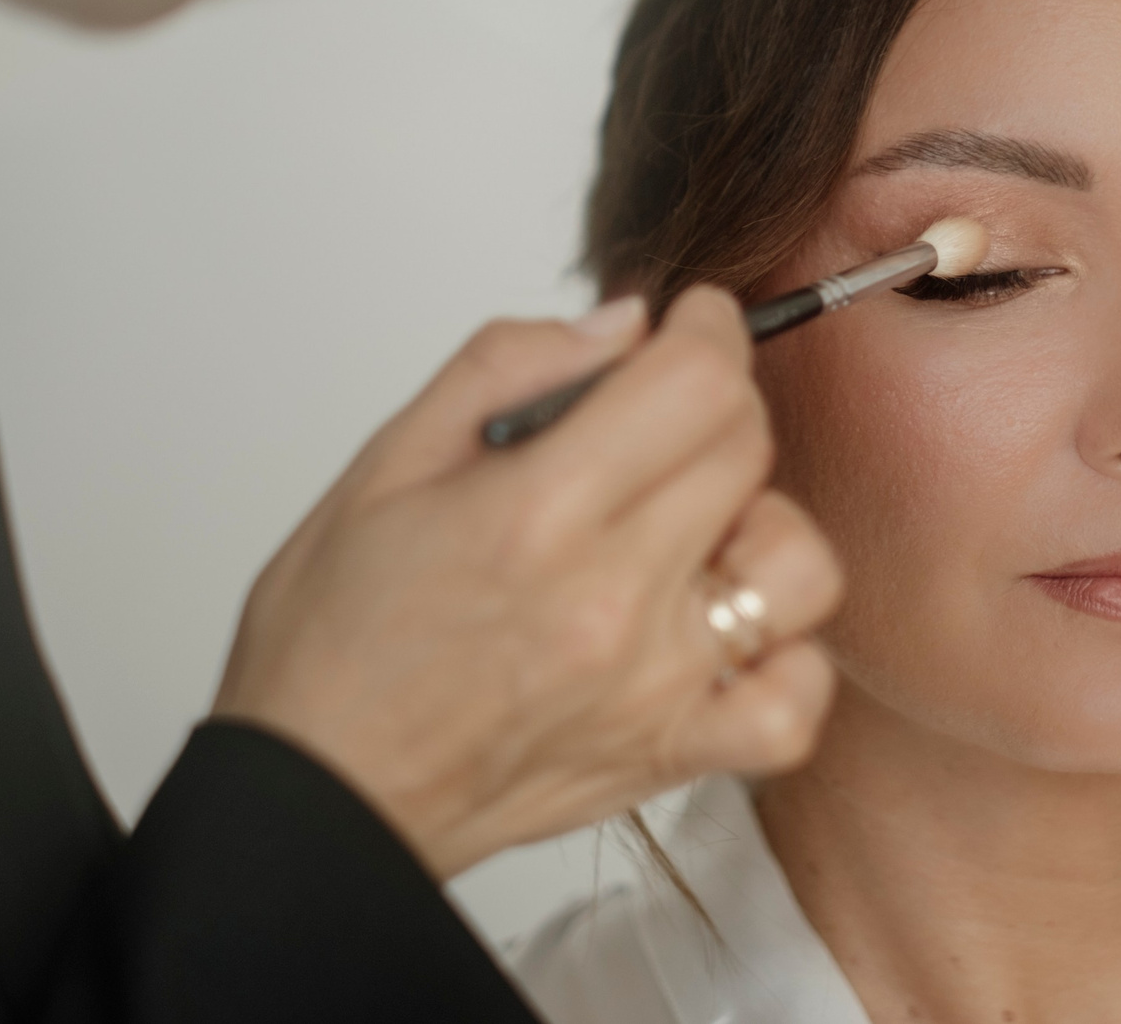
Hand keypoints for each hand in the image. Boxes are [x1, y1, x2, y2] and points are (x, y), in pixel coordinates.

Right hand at [211, 286, 842, 877]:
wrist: (320, 796)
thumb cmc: (335, 639)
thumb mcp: (388, 460)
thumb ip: (509, 366)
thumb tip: (624, 323)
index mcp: (537, 513)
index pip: (699, 382)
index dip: (707, 330)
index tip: (689, 326)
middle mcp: (611, 599)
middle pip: (748, 447)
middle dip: (716, 403)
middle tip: (661, 419)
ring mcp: (654, 685)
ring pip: (800, 567)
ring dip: (762, 524)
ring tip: (695, 528)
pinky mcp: (670, 755)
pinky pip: (793, 704)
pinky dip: (785, 658)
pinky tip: (725, 629)